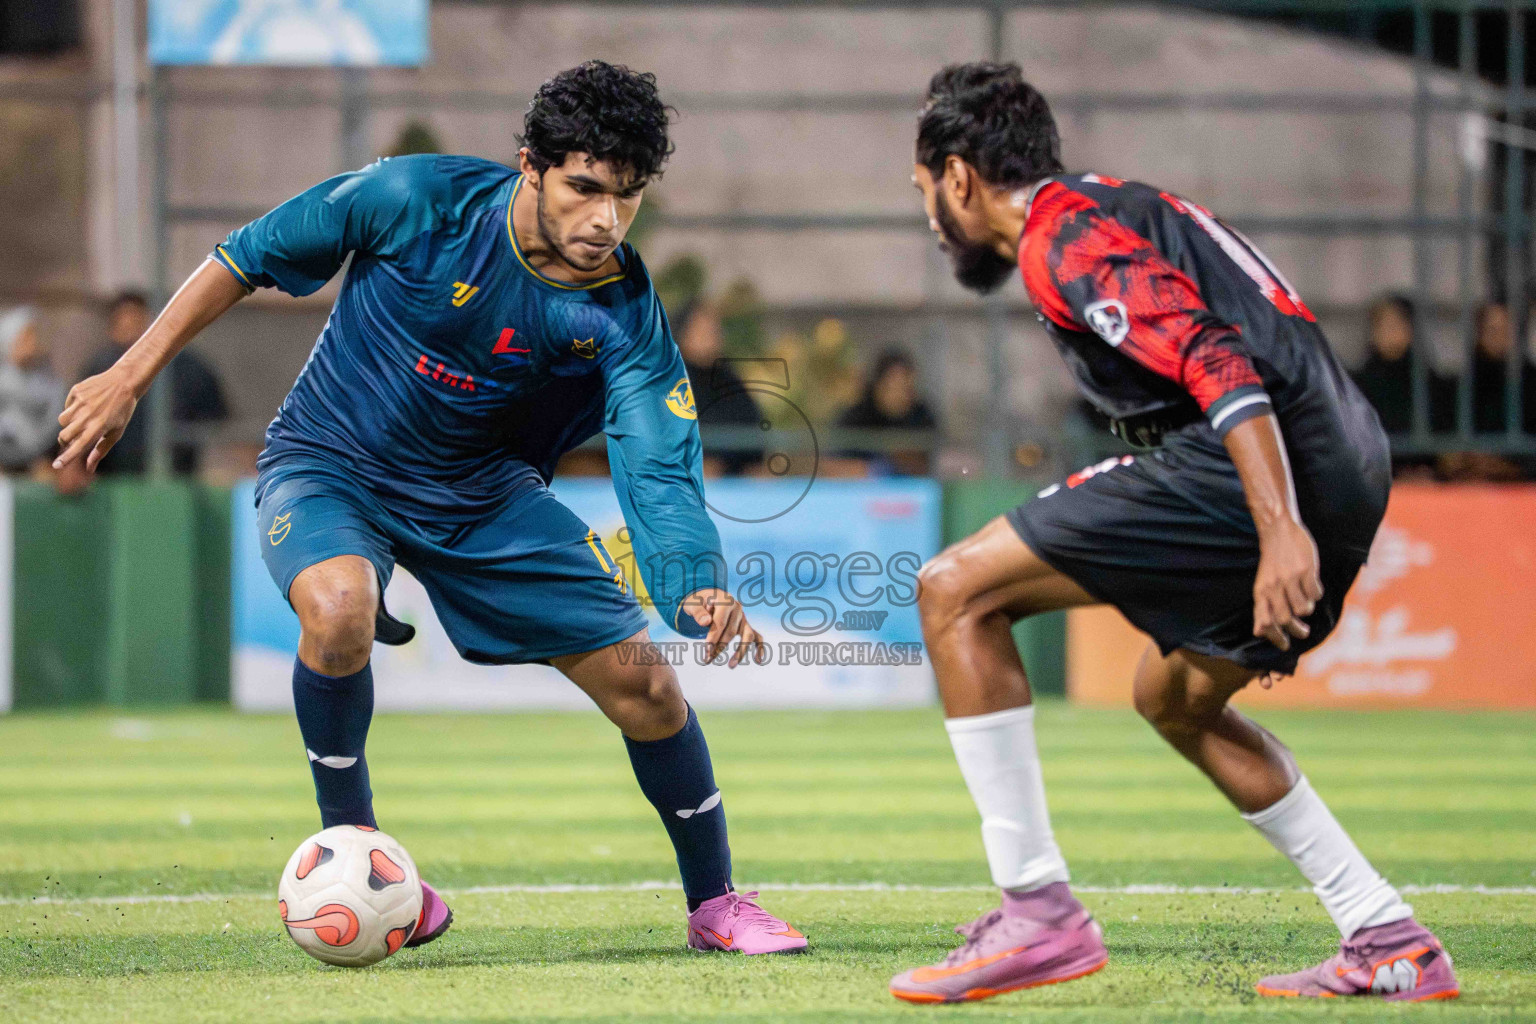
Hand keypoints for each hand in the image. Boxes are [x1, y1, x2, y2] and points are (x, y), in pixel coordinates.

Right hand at [54, 368, 139, 471]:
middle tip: (72, 439)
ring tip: (83, 418)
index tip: (56, 466)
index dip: (67, 457)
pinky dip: (72, 408)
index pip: (79, 446)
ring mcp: (81, 402)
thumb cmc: (122, 411)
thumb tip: (89, 469)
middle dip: (65, 440)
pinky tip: (86, 404)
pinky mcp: (76, 391)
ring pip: (62, 420)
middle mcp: (88, 415)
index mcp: (99, 427)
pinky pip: (66, 406)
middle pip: (64, 435)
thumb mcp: (116, 432)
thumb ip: (101, 450)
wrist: (124, 382)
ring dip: (68, 424)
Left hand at [682, 588, 767, 668]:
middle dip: (719, 648)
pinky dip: (759, 648)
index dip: (713, 638)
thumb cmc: (698, 602)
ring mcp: (743, 618)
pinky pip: (757, 637)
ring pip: (747, 636)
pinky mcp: (746, 626)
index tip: (706, 651)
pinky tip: (759, 661)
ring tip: (731, 666)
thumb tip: (706, 622)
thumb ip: (698, 612)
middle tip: (707, 660)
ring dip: (740, 652)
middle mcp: (737, 608)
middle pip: (731, 632)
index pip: (721, 623)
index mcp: (725, 600)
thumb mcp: (693, 604)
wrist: (707, 598)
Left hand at [1252, 517, 1322, 651]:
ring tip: (1306, 604)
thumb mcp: (1262, 585)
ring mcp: (1290, 578)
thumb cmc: (1272, 563)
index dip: (1275, 637)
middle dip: (1296, 630)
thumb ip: (1262, 608)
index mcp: (1260, 592)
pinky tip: (1312, 587)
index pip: (1264, 622)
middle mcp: (1273, 587)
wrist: (1278, 532)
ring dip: (1307, 609)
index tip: (1285, 646)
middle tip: (1303, 632)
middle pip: (1286, 620)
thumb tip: (1259, 632)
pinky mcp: (1306, 570)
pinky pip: (1315, 594)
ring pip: (1303, 609)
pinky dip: (1316, 594)